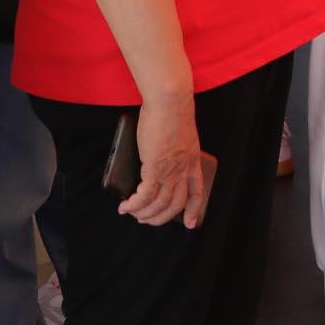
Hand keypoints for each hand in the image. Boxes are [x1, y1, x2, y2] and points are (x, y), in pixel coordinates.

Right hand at [124, 89, 212, 228]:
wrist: (170, 100)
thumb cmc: (171, 110)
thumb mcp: (177, 135)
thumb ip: (169, 149)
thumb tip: (152, 161)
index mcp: (192, 159)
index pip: (198, 190)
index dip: (194, 209)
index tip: (191, 223)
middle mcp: (184, 168)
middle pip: (176, 204)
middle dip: (161, 217)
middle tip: (147, 220)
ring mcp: (171, 170)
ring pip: (160, 204)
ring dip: (144, 214)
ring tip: (133, 214)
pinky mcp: (156, 168)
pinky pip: (145, 196)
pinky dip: (134, 205)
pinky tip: (126, 206)